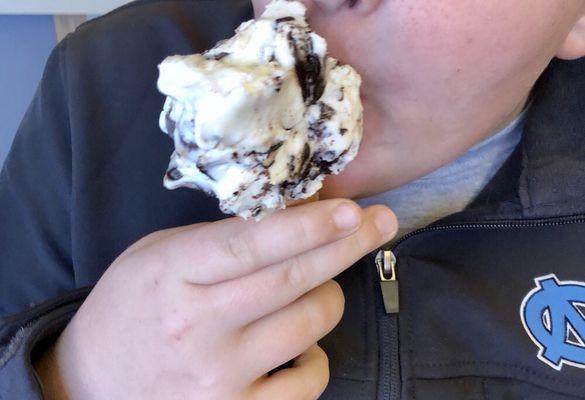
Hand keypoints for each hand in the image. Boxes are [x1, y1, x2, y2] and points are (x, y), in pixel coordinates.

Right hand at [36, 199, 396, 399]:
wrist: (92, 382)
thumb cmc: (131, 307)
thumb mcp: (160, 255)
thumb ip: (218, 239)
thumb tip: (290, 220)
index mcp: (175, 274)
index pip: (252, 243)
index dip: (308, 225)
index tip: (351, 210)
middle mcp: (198, 327)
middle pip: (292, 281)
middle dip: (346, 247)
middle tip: (380, 224)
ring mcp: (219, 376)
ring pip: (308, 326)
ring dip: (329, 297)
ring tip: (322, 285)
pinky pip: (307, 382)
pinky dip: (316, 355)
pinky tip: (301, 344)